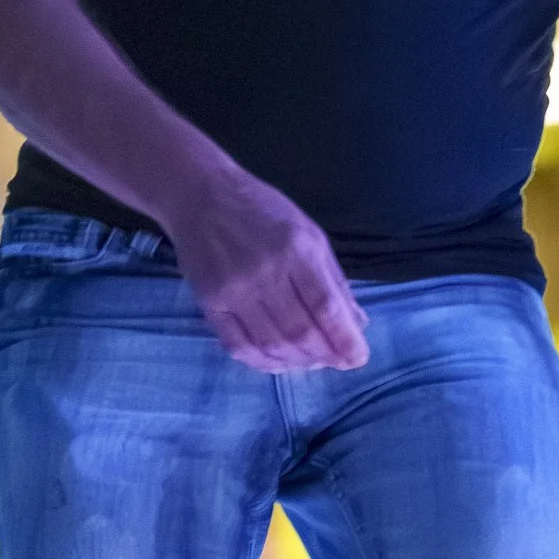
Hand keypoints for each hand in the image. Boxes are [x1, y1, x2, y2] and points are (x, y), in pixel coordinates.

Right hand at [166, 167, 368, 374]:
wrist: (200, 195)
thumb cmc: (262, 210)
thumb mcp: (309, 233)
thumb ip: (333, 278)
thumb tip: (356, 322)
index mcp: (298, 249)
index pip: (326, 307)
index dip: (345, 339)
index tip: (358, 358)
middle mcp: (267, 272)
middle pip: (300, 332)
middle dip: (325, 355)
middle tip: (337, 362)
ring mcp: (235, 290)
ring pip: (271, 344)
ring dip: (297, 362)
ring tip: (311, 362)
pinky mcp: (210, 302)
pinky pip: (238, 345)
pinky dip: (261, 362)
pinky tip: (277, 363)